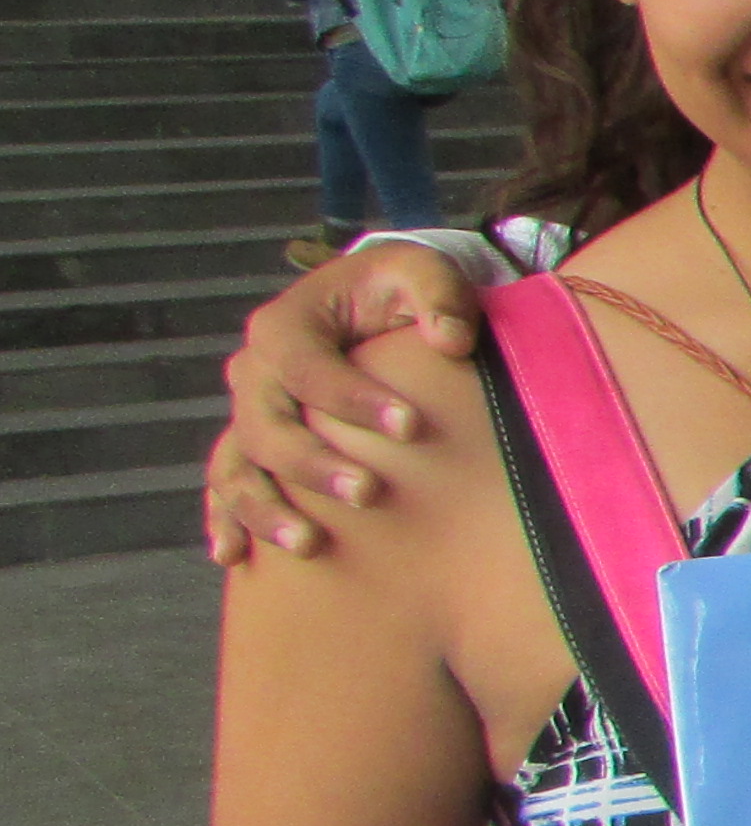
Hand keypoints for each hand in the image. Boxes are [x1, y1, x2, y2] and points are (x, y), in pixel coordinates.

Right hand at [203, 240, 486, 563]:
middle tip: (368, 494)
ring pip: (237, 465)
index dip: (353, 400)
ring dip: (264, 508)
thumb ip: (437, 295)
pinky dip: (224, 518)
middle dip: (313, 464)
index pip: (307, 368)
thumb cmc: (397, 289)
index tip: (410, 427)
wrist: (371, 303)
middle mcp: (254, 372)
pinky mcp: (253, 445)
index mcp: (285, 325)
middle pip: (266, 426)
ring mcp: (248, 413)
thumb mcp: (421, 270)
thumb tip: (451, 341)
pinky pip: (225, 483)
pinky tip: (232, 555)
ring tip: (308, 543)